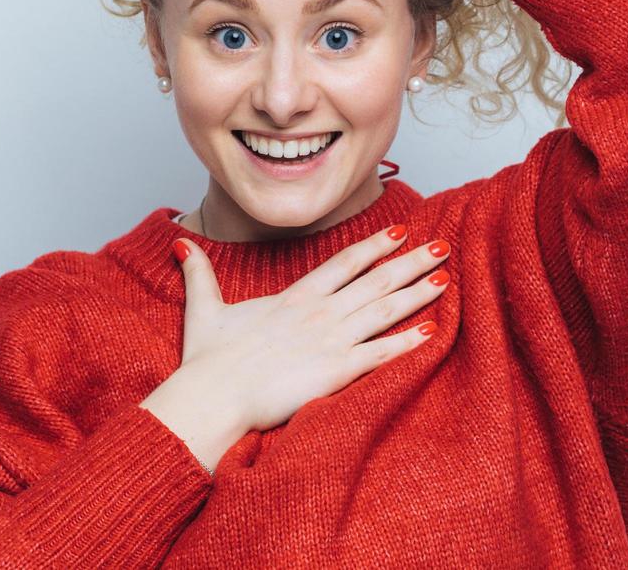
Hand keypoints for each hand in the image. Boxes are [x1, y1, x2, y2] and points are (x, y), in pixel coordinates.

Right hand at [172, 224, 449, 432]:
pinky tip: (431, 331)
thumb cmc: (208, 360)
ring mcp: (330, 341)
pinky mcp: (336, 372)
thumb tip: (182, 246)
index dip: (374, 246)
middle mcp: (318, 313)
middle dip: (410, 262)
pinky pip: (380, 354)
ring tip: (444, 278)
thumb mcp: (204, 309)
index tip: (399, 231)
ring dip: (417, 293)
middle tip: (441, 246)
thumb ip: (200, 275)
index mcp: (293, 298)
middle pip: (374, 281)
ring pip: (383, 310)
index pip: (343, 263)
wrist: (213, 396)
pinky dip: (407, 342)